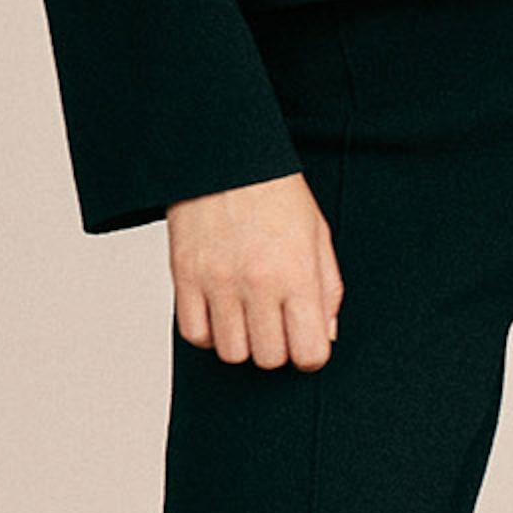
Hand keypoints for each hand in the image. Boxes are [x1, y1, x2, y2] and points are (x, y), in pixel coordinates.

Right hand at [166, 171, 343, 370]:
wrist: (225, 153)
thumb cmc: (275, 191)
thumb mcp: (317, 234)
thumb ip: (327, 288)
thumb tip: (324, 335)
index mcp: (297, 273)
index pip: (309, 353)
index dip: (310, 353)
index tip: (305, 338)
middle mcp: (257, 282)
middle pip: (268, 359)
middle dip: (276, 347)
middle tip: (275, 323)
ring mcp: (218, 281)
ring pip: (231, 353)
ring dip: (242, 341)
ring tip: (246, 314)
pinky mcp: (185, 276)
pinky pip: (194, 335)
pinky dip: (208, 332)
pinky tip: (220, 309)